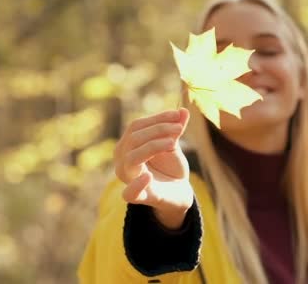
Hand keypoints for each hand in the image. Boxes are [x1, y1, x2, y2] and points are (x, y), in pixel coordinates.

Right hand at [114, 108, 192, 228]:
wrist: (177, 192)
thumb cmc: (171, 166)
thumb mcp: (173, 145)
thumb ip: (176, 129)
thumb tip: (184, 110)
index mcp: (128, 145)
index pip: (136, 126)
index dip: (157, 119)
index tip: (177, 115)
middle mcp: (123, 161)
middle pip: (134, 139)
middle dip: (158, 130)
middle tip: (179, 128)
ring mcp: (128, 179)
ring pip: (132, 159)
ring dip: (153, 147)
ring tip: (172, 143)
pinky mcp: (139, 197)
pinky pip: (129, 193)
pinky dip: (137, 185)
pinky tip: (149, 177)